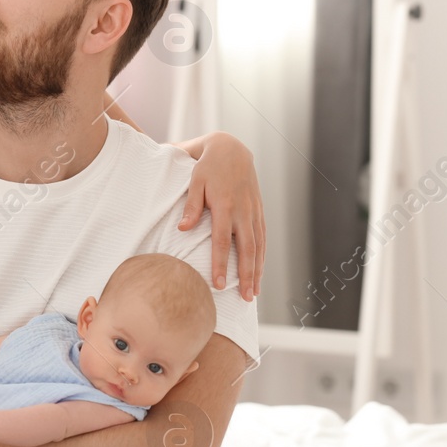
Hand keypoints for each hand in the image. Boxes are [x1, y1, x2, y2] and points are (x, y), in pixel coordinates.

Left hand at [179, 132, 264, 299]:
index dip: (220, 264)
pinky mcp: (258, 209)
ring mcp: (253, 210)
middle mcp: (243, 210)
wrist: (231, 148)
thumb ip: (191, 206)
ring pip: (259, 245)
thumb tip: (183, 229)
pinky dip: (262, 256)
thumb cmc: (206, 165)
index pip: (222, 241)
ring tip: (254, 292)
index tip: (218, 284)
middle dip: (246, 275)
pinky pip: (262, 236)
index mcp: (225, 205)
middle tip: (244, 298)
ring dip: (257, 270)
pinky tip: (259, 271)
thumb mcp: (194, 181)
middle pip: (247, 249)